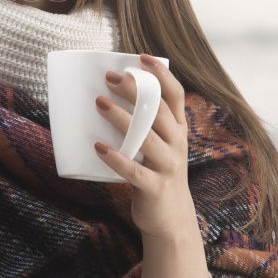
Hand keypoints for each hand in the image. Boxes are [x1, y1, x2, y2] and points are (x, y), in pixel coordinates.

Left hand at [94, 53, 198, 239]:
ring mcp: (168, 166)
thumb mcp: (160, 145)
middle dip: (134, 91)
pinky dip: (115, 158)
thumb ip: (144, 124)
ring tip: (99, 102)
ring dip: (121, 118)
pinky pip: (134, 170)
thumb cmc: (157, 172)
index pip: (175, 95)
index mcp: (178, 129)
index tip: (141, 57)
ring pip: (146, 137)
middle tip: (109, 78)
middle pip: (157, 111)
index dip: (161, 74)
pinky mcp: (155, 187)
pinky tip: (98, 147)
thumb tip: (107, 95)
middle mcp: (177, 144)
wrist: (171, 219)